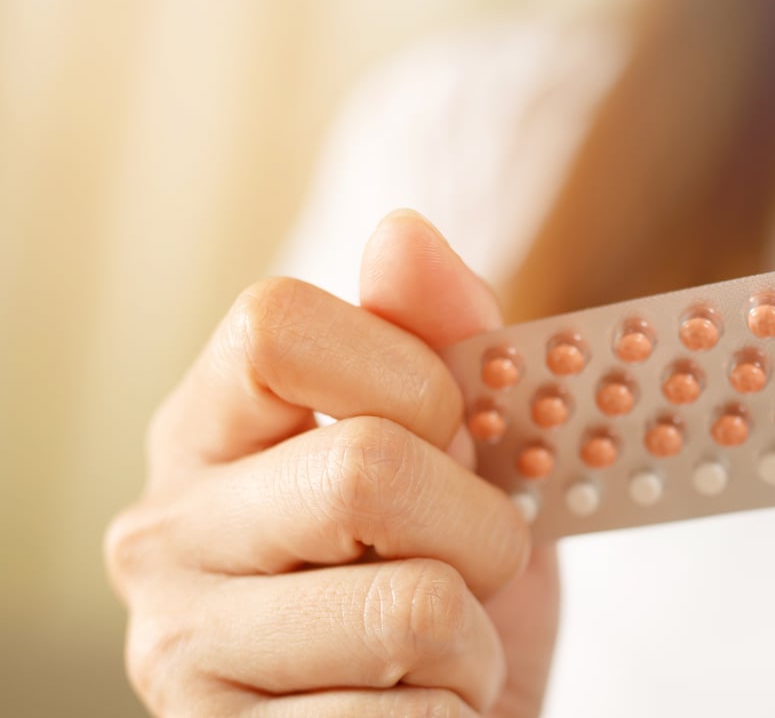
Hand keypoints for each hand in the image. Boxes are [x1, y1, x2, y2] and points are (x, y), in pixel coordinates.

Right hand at [104, 211, 558, 716]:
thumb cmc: (455, 592)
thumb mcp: (469, 462)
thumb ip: (441, 347)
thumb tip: (403, 232)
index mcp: (213, 431)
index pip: (279, 325)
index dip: (411, 375)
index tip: (457, 433)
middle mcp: (165, 531)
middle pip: (364, 467)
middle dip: (480, 528)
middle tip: (479, 566)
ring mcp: (179, 652)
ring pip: (409, 605)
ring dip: (476, 640)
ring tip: (441, 655)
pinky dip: (453, 717)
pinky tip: (413, 715)